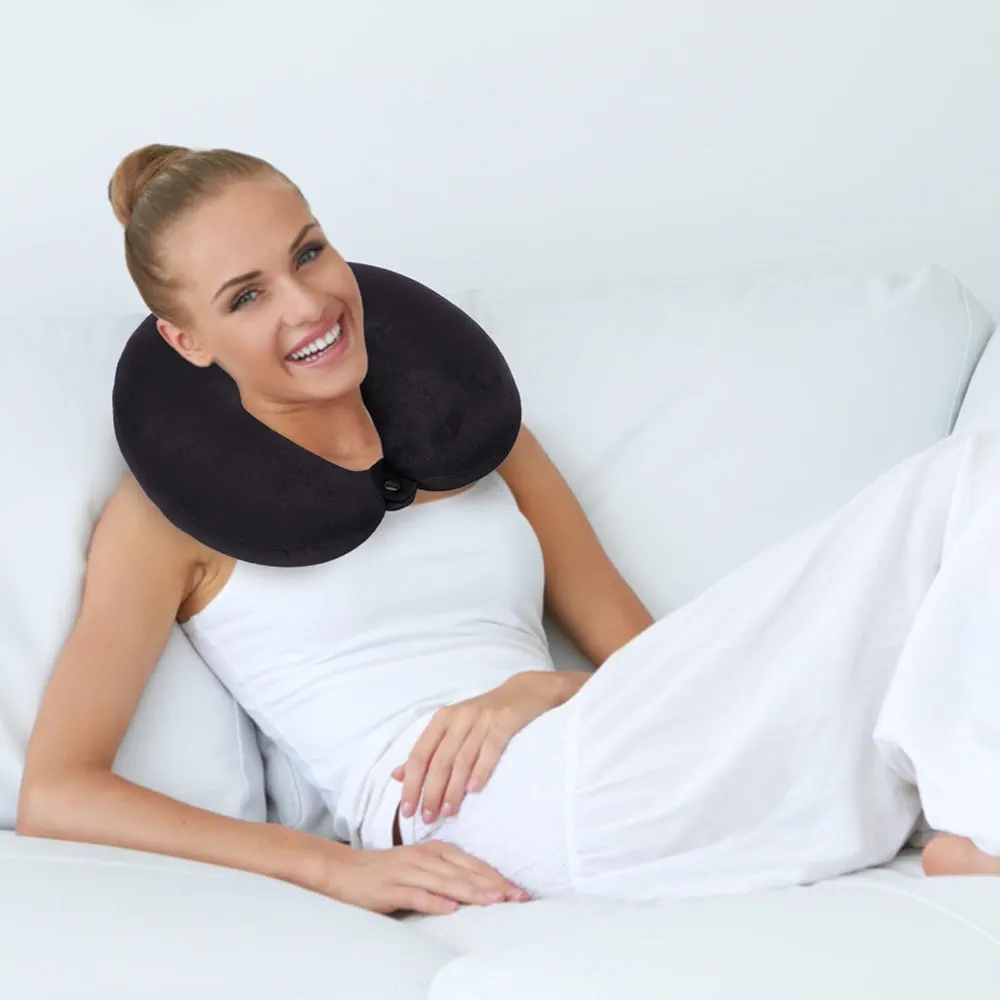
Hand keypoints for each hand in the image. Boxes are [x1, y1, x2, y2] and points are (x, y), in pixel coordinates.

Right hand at [318, 839, 529, 914]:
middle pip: (465, 873)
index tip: (518, 891)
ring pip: (446, 882)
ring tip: (495, 901)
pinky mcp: (390, 888)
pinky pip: (416, 895)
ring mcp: (407, 872)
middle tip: (518, 897)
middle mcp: (424, 858)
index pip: (472, 864)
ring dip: (472, 892)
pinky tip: (450, 908)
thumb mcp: (419, 867)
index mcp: (434, 851)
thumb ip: (445, 874)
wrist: (342, 870)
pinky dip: (434, 901)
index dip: (496, 878)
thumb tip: (478, 889)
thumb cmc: (385, 872)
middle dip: (494, 886)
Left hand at [392, 670, 588, 824]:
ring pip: (462, 759)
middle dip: (431, 792)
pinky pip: (490, 748)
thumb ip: (427, 751)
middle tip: (427, 818)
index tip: (406, 811)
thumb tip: (397, 775)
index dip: (411, 784)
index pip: (420, 755)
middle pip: (439, 760)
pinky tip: (474, 790)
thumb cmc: (485, 716)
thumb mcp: (452, 728)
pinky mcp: (505, 722)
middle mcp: (459, 717)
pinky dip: (480, 770)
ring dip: (453, 789)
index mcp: (442, 719)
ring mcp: (482, 719)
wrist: (525, 692)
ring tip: (448, 813)